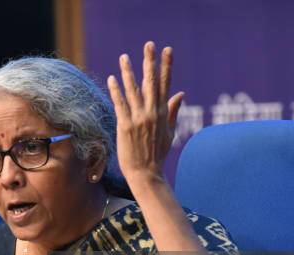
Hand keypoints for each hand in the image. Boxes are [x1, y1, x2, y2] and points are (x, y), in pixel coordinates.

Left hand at [107, 41, 183, 183]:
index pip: (166, 84)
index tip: (167, 50)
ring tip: (124, 57)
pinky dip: (116, 91)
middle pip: (151, 82)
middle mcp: (152, 113)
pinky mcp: (125, 126)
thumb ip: (173, 110)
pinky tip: (112, 79)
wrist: (146, 172)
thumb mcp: (169, 131)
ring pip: (133, 90)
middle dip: (150, 62)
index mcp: (163, 113)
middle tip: (149, 44)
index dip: (166, 66)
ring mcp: (139, 119)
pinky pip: (120, 104)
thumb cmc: (157, 154)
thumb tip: (181, 93)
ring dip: (128, 72)